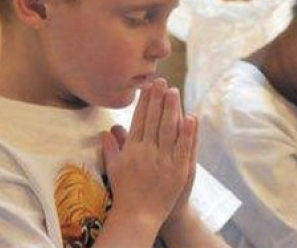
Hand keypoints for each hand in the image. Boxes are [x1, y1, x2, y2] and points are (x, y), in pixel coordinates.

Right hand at [101, 79, 196, 229]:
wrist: (138, 216)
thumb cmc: (126, 191)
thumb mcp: (114, 168)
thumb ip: (111, 147)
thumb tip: (106, 130)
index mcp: (131, 149)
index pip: (139, 120)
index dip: (145, 101)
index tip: (149, 86)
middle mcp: (146, 152)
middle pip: (153, 120)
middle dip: (158, 99)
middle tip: (162, 80)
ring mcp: (162, 161)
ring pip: (168, 130)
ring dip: (171, 109)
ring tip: (174, 91)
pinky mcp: (177, 170)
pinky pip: (183, 148)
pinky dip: (187, 132)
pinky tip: (190, 117)